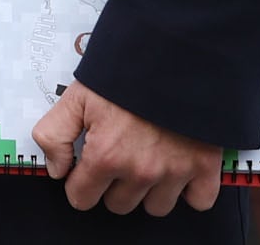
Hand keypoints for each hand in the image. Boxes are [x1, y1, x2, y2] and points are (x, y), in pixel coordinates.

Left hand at [33, 79, 225, 216]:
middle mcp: (140, 171)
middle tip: (119, 155)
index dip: (79, 183)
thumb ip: (55, 134)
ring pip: (155, 207)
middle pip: (118, 205)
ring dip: (150, 189)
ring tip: (148, 158)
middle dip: (113, 185)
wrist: (175, 53)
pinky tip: (178, 168)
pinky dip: (190, 190)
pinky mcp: (205, 167)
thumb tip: (56, 169)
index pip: (82, 198)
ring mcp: (175, 172)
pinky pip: (198, 201)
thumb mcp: (77, 95)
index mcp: (106, 155)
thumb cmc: (127, 71)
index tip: (85, 170)